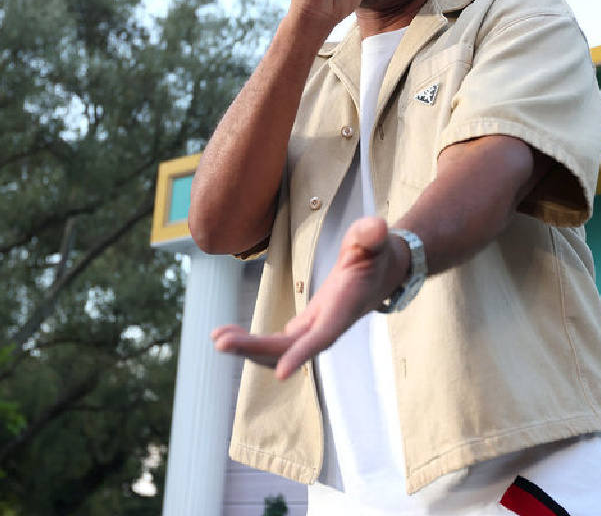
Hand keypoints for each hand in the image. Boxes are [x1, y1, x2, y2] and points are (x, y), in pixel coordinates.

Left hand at [210, 216, 408, 379]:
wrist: (384, 270)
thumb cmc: (377, 252)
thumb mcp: (374, 238)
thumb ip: (371, 234)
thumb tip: (376, 227)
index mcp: (344, 306)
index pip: (324, 335)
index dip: (303, 354)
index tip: (282, 374)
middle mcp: (328, 324)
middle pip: (290, 347)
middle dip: (255, 348)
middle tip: (219, 342)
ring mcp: (315, 328)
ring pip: (279, 350)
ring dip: (248, 349)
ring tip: (216, 338)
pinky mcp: (306, 325)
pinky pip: (276, 343)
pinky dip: (251, 343)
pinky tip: (225, 335)